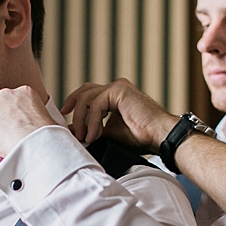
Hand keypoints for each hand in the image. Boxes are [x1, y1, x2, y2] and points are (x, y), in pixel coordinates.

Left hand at [0, 86, 54, 156]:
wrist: (36, 142)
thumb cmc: (46, 135)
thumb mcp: (46, 116)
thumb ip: (33, 115)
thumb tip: (30, 126)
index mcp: (24, 91)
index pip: (12, 102)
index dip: (12, 117)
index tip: (15, 128)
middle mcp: (6, 94)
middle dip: (0, 123)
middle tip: (6, 138)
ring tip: (0, 146)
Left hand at [61, 78, 177, 152]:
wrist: (161, 137)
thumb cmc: (141, 137)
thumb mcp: (108, 133)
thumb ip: (91, 129)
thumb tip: (72, 130)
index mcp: (115, 96)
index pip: (88, 93)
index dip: (75, 103)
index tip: (65, 115)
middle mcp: (116, 88)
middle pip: (85, 90)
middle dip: (72, 105)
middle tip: (65, 120)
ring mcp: (118, 87)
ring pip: (87, 98)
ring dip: (82, 119)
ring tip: (85, 137)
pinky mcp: (119, 91)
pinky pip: (96, 104)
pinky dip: (92, 121)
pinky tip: (95, 135)